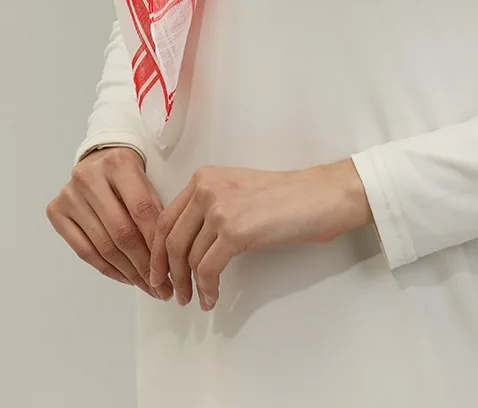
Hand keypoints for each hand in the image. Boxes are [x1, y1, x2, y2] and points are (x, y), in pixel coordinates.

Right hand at [46, 147, 173, 300]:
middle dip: (144, 265)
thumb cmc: (128, 173)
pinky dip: (107, 269)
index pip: (142, 210)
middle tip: (161, 287)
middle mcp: (90, 178)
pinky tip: (124, 278)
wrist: (98, 157)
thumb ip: (155, 210)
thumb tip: (167, 256)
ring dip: (128, 272)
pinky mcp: (56, 211)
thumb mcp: (147, 179)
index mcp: (119, 164)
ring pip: (103, 246)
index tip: (170, 268)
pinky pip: (84, 251)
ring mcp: (70, 195)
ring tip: (146, 286)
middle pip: (121, 232)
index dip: (156, 243)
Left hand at [149, 160, 371, 310]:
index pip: (165, 218)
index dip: (157, 251)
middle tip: (170, 292)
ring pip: (186, 258)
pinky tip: (212, 298)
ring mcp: (219, 208)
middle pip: (170, 240)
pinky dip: (206, 289)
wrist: (321, 195)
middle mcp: (206, 188)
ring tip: (193, 299)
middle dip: (166, 273)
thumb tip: (186, 245)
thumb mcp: (238, 191)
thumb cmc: (288, 197)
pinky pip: (207, 270)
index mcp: (205, 177)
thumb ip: (210, 207)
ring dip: (187, 285)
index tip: (158, 272)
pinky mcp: (234, 231)